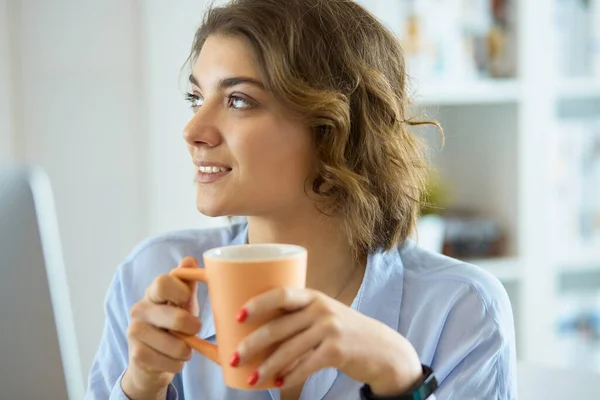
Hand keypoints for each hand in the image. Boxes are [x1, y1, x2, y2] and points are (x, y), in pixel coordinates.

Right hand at [121, 257, 200, 399]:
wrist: (150, 362)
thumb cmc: (171, 326)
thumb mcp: (182, 304)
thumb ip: (186, 284)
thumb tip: (189, 260)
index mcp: (152, 293)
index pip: (163, 282)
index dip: (182, 292)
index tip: (187, 301)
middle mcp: (139, 309)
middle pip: (175, 317)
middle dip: (192, 327)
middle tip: (195, 330)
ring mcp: (134, 332)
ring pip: (175, 344)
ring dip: (186, 350)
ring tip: (184, 349)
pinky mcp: (136, 355)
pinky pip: (168, 361)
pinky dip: (177, 363)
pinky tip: (173, 360)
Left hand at [233, 288, 422, 395]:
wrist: (381, 348)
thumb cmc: (344, 331)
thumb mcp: (324, 315)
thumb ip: (298, 317)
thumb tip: (259, 331)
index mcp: (313, 297)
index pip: (281, 294)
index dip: (257, 304)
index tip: (237, 315)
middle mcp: (321, 309)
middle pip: (278, 327)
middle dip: (252, 343)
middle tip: (235, 356)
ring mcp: (330, 329)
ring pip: (289, 350)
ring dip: (267, 367)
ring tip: (252, 378)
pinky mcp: (337, 351)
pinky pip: (306, 366)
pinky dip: (290, 377)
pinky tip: (278, 383)